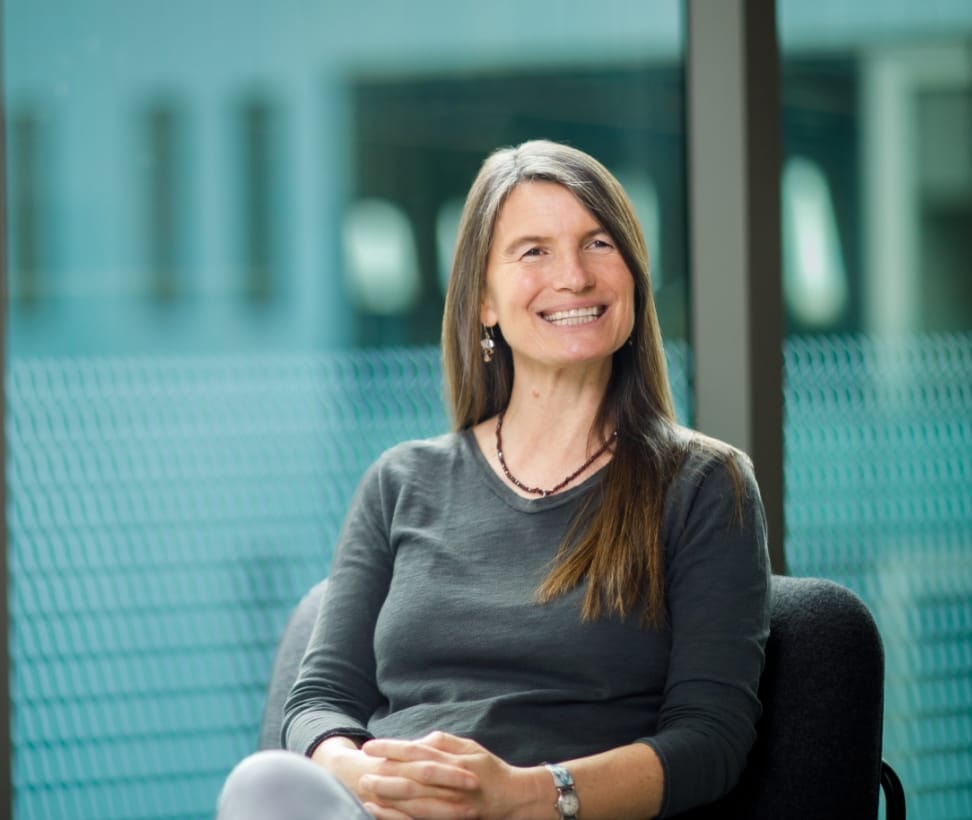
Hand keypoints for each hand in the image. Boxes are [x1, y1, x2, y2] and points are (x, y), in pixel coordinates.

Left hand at [359, 731, 546, 819]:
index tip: (370, 747)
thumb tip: (420, 740)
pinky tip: (381, 813)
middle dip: (385, 774)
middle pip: (411, 777)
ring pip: (414, 801)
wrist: (514, 799)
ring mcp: (451, 804)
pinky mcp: (450, 819)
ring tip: (366, 792)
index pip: (416, 752)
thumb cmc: (490, 770)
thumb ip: (444, 742)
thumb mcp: (470, 747)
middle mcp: (451, 782)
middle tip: (362, 772)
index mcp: (453, 760)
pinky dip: (398, 817)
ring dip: (388, 797)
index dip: (391, 749)